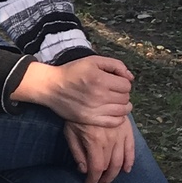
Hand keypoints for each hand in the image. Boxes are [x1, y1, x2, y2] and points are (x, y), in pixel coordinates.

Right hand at [11, 55, 133, 126]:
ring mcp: (95, 109)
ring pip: (123, 110)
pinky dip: (118, 118)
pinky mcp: (90, 119)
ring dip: (122, 106)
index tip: (115, 82)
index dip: (123, 82)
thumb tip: (130, 77)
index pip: (126, 85)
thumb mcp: (92, 61)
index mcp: (100, 79)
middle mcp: (99, 95)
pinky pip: (114, 122)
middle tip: (113, 91)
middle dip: (122, 94)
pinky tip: (112, 112)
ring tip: (114, 102)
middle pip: (125, 98)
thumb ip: (115, 65)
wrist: (51, 86)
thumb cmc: (72, 72)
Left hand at [64, 119, 134, 182]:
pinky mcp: (127, 129)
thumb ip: (77, 152)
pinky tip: (126, 169)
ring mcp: (120, 134)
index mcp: (94, 141)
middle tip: (99, 182)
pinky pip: (131, 148)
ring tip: (109, 178)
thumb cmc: (76, 115)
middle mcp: (110, 139)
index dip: (93, 179)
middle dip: (104, 178)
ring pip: (121, 160)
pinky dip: (130, 160)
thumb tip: (83, 169)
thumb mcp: (70, 132)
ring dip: (116, 173)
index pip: (97, 167)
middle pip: (110, 166)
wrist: (90, 95)